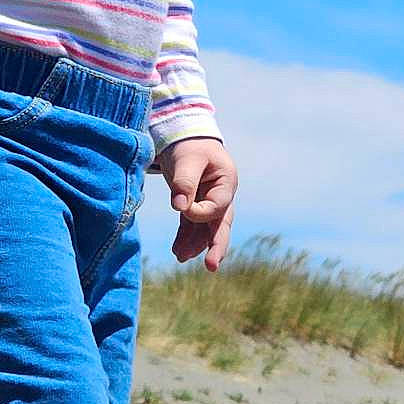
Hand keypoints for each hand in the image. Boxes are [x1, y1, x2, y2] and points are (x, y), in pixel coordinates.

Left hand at [159, 137, 237, 271]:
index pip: (217, 206)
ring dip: (195, 245)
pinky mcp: (195, 205)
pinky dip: (185, 238)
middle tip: (211, 266)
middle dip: (216, 246)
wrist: (185, 138)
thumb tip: (180, 207)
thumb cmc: (189, 146)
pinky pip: (192, 226)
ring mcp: (210, 202)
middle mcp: (222, 195)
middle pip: (221, 225)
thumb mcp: (187, 159)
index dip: (200, 212)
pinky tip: (177, 251)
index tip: (181, 206)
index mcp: (226, 182)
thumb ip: (185, 182)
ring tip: (180, 257)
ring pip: (205, 229)